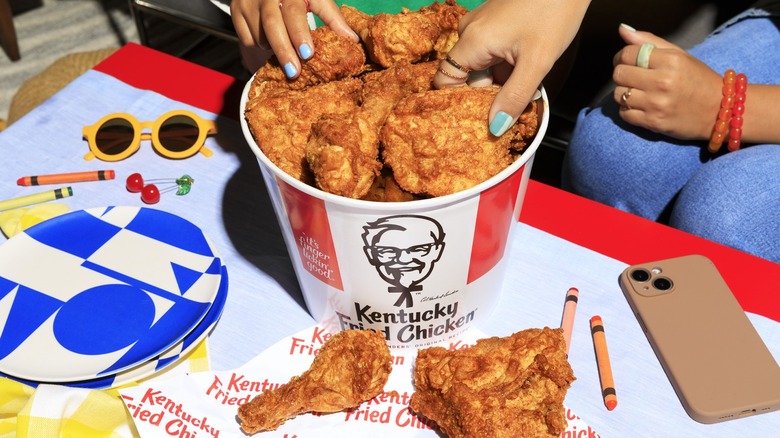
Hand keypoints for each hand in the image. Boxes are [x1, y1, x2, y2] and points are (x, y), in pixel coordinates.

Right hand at [230, 0, 357, 75]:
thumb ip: (332, 17)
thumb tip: (352, 40)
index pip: (295, 11)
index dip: (301, 32)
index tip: (308, 53)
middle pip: (273, 24)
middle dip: (285, 50)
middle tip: (295, 71)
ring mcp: (250, 2)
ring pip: (260, 34)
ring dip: (273, 49)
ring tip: (287, 57)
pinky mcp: (236, 11)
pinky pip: (248, 39)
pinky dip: (260, 48)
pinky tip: (269, 47)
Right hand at [434, 0, 589, 135]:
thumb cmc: (554, 13)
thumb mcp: (537, 62)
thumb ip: (514, 96)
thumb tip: (494, 128)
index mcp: (472, 41)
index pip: (444, 80)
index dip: (457, 102)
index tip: (478, 118)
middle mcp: (469, 31)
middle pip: (465, 76)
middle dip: (486, 94)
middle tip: (510, 108)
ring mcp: (481, 25)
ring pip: (481, 66)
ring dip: (499, 81)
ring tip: (524, 88)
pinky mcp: (494, 22)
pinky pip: (491, 53)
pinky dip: (505, 67)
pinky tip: (525, 71)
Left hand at [612, 24, 721, 139]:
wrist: (719, 110)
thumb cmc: (697, 79)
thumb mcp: (679, 55)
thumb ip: (649, 42)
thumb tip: (622, 30)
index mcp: (670, 61)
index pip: (627, 54)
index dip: (622, 56)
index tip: (628, 60)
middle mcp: (662, 82)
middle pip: (619, 74)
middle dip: (622, 74)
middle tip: (632, 77)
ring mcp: (657, 104)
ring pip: (618, 95)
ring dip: (624, 93)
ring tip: (638, 92)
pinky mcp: (653, 122)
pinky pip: (624, 114)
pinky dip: (628, 110)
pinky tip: (641, 106)